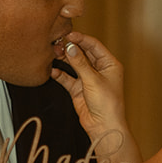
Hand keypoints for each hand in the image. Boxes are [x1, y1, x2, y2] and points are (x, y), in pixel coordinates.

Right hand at [50, 32, 139, 162]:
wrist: (103, 127)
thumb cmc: (107, 104)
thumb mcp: (93, 80)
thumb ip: (80, 63)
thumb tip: (70, 47)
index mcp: (109, 64)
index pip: (94, 46)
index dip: (81, 39)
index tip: (68, 35)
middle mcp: (99, 70)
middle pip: (83, 53)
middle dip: (71, 48)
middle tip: (58, 43)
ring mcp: (88, 79)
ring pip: (74, 64)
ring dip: (64, 59)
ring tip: (54, 53)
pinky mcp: (78, 89)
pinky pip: (67, 78)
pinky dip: (60, 74)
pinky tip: (52, 70)